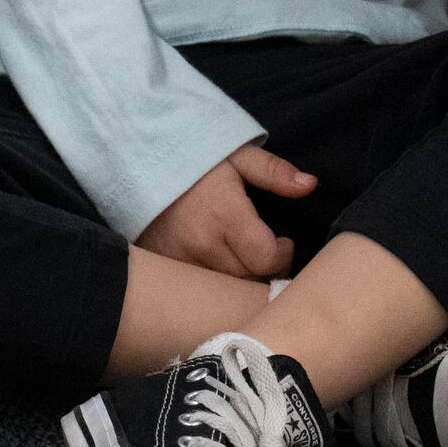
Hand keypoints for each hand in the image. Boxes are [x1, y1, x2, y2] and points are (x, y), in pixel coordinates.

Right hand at [136, 145, 314, 279]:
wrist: (138, 161)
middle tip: (266, 252)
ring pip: (223, 290)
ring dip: (240, 279)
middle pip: (247, 280)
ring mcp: (181, 260)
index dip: (282, 256)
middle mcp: (202, 245)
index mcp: (225, 216)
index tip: (282, 242)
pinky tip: (219, 263)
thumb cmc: (194, 159)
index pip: (265, 260)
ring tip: (245, 258)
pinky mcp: (166, 267)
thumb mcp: (237, 156)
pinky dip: (214, 283)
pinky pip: (198, 288)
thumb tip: (310, 185)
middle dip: (264, 270)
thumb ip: (274, 172)